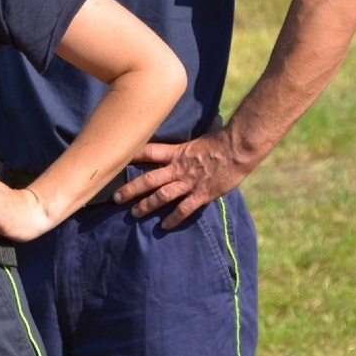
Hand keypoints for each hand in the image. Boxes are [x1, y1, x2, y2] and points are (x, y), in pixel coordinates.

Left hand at [114, 127, 251, 229]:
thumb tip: (190, 129)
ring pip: (161, 196)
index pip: (149, 152)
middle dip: (131, 189)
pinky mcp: (202, 194)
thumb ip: (191, 141)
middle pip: (148, 179)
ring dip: (146, 206)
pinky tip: (164, 226)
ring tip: (134, 213)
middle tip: (115, 197)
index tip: (116, 160)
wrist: (239, 148)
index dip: (132, 156)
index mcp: (177, 152)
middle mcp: (178, 168)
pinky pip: (184, 209)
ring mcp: (189, 182)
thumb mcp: (201, 136)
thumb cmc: (223, 139)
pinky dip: (173, 218)